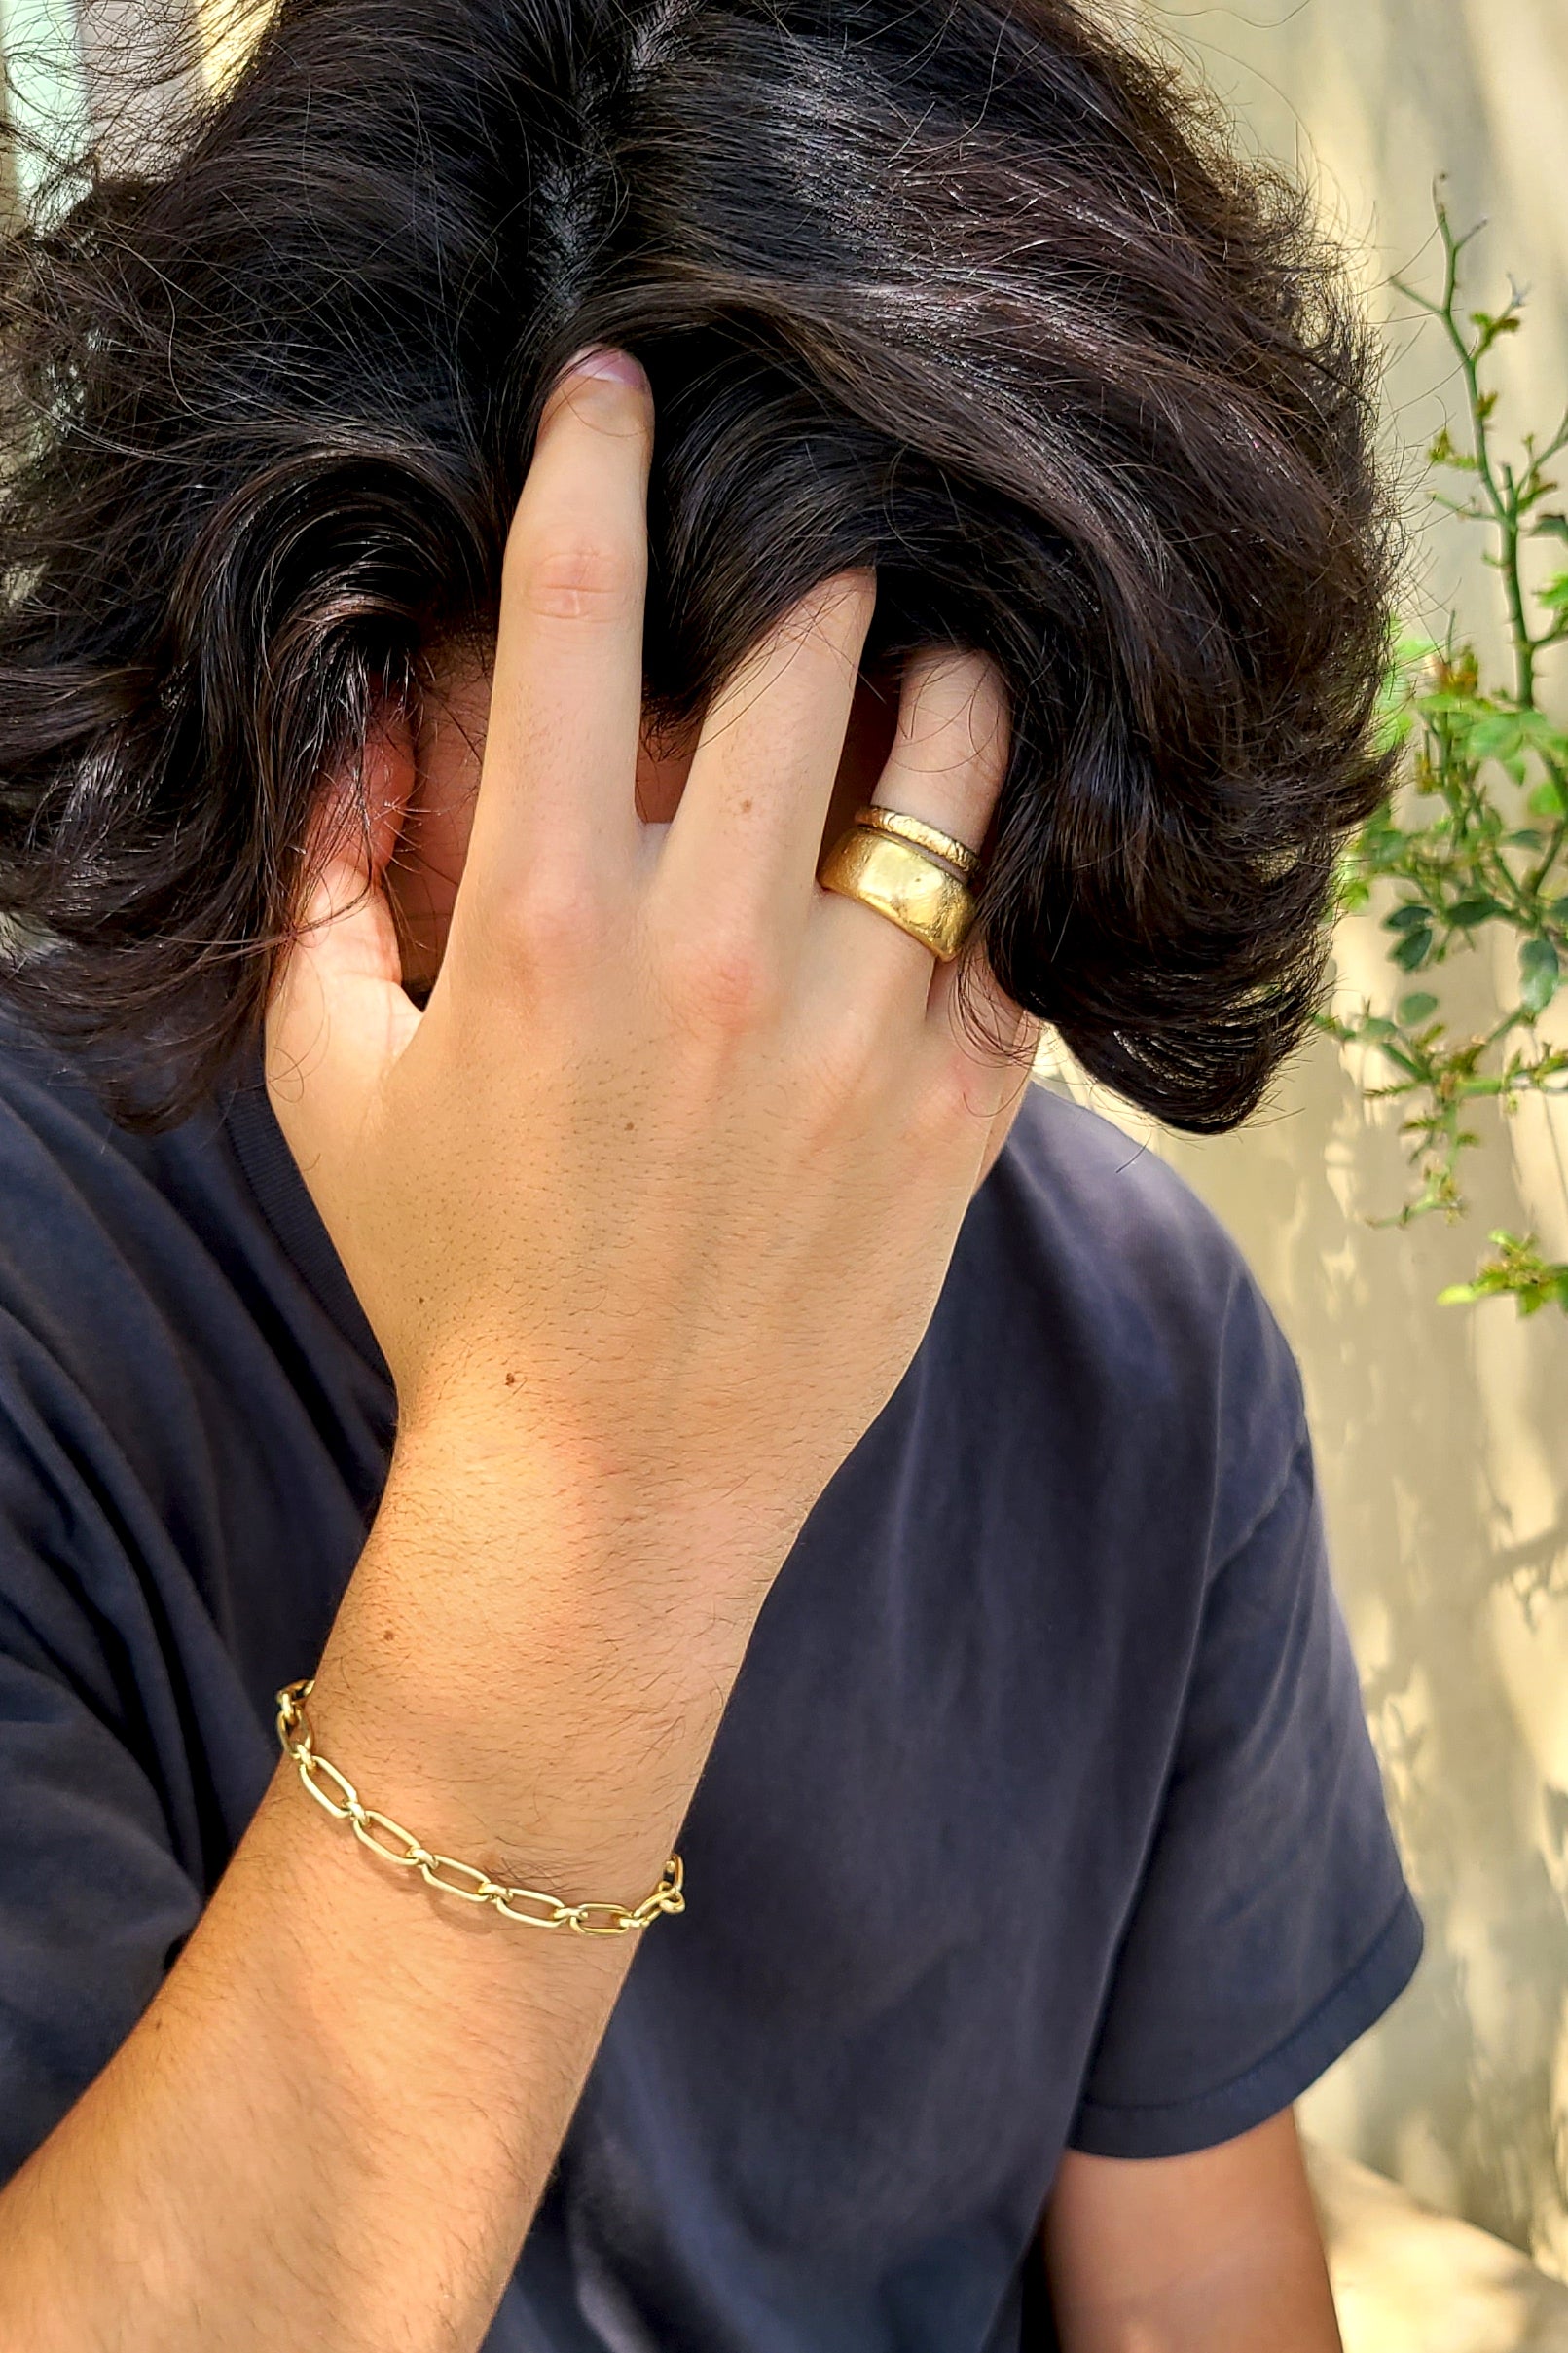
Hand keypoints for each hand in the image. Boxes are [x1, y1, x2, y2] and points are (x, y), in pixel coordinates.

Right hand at [267, 348, 1021, 1596]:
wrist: (608, 1484)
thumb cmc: (456, 1276)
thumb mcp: (334, 1079)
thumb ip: (329, 880)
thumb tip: (366, 716)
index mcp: (546, 915)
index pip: (575, 608)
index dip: (597, 456)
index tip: (624, 377)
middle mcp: (714, 944)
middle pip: (808, 636)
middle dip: (810, 551)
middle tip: (814, 537)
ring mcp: (856, 1025)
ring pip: (956, 752)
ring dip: (941, 675)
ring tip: (926, 668)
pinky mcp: (958, 1107)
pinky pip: (1019, 916)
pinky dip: (1007, 850)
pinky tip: (977, 841)